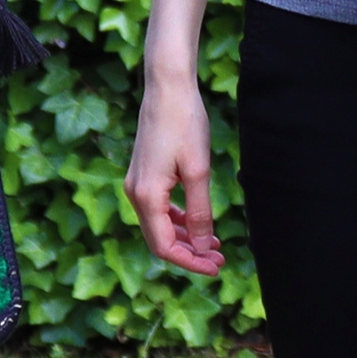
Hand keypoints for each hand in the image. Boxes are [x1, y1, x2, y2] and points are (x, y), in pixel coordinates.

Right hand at [125, 74, 223, 277]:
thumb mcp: (199, 171)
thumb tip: (204, 247)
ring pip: (159, 227)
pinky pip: (158, 210)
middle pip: (159, 241)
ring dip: (185, 239)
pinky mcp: (143, 176)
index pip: (164, 247)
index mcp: (146, 196)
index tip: (215, 268)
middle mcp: (135, 194)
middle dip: (190, 254)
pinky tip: (197, 224)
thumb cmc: (185, 124)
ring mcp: (137, 185)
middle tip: (220, 260)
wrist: (167, 89)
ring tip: (215, 246)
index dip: (190, 262)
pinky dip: (177, 221)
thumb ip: (200, 213)